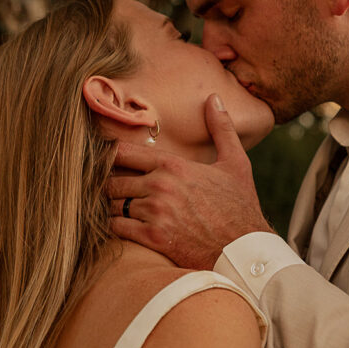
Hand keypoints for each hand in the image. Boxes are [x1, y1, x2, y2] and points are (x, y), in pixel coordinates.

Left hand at [108, 95, 274, 268]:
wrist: (244, 249)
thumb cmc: (240, 206)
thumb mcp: (236, 162)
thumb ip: (221, 128)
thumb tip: (214, 98)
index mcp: (174, 165)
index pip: (123, 152)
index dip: (109, 155)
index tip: (105, 160)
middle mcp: (160, 186)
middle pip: (113, 180)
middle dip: (108, 184)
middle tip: (106, 188)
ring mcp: (155, 213)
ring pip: (112, 205)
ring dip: (111, 206)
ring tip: (113, 207)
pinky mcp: (153, 238)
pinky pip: (116, 228)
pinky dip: (114, 226)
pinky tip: (121, 225)